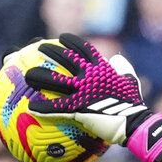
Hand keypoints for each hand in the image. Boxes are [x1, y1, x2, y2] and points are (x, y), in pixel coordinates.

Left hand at [25, 33, 161, 161]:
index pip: (84, 49)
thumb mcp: (130, 82)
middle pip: (65, 59)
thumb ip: (123, 69)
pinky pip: (56, 107)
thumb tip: (116, 59)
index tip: (62, 38)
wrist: (133, 122)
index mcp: (102, 68)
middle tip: (40, 49)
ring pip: (55, 81)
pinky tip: (31, 108)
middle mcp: (89, 75)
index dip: (72, 42)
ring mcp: (82, 91)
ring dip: (40, 77)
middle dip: (51, 52)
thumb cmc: (133, 105)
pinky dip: (43, 108)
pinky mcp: (78, 108)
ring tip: (27, 75)